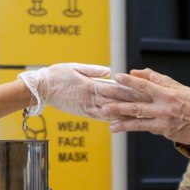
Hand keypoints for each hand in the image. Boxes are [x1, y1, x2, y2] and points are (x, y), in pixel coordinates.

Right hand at [18, 63, 142, 118]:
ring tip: (140, 116)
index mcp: (90, 85)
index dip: (130, 90)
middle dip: (133, 103)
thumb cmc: (56, 75)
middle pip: (116, 102)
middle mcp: (90, 98)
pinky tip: (122, 122)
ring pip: (110, 113)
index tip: (143, 90)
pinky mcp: (83, 113)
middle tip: (148, 105)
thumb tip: (110, 72)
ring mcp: (87, 108)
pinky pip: (100, 118)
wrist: (41, 89)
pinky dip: (112, 120)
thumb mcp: (74, 67)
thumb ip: (93, 70)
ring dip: (125, 114)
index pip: (114, 89)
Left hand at [98, 68, 189, 144]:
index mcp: (167, 94)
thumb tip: (138, 72)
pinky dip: (136, 128)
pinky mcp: (165, 133)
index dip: (129, 81)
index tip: (117, 78)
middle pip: (136, 107)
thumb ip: (158, 79)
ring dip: (122, 124)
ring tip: (110, 125)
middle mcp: (163, 108)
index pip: (144, 85)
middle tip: (103, 106)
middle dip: (118, 107)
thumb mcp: (178, 87)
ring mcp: (163, 122)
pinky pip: (148, 129)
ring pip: (138, 123)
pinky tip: (124, 128)